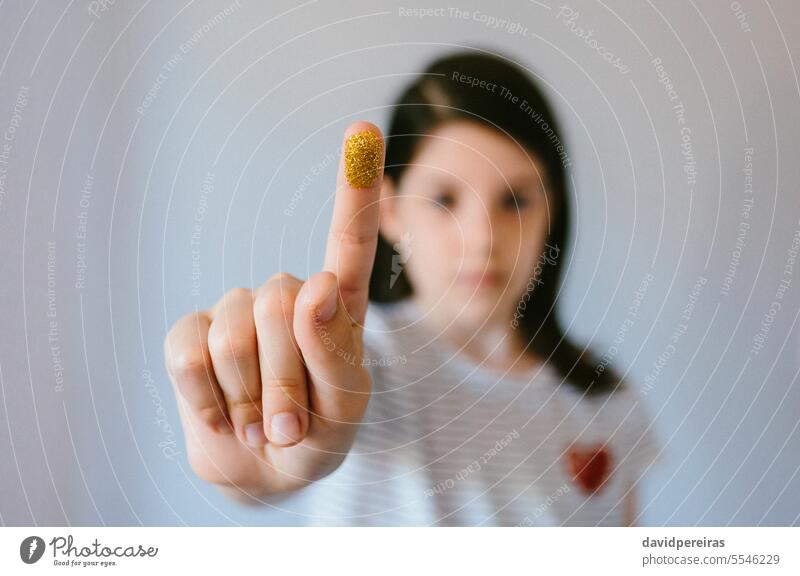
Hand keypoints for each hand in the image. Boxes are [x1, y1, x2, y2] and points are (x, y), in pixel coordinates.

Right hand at [163, 121, 384, 498]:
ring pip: (235, 333)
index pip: (348, 243)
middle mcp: (286, 297)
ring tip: (262, 423)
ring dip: (252, 400)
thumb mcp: (343, 408)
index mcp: (338, 308)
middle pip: (280, 302)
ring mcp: (236, 311)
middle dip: (286, 381)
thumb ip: (334, 353)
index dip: (354, 190)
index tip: (363, 130)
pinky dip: (209, 402)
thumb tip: (314, 284)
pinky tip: (223, 415)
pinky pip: (188, 356)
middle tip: (291, 424)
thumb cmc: (316, 436)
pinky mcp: (191, 333)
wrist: (261, 472)